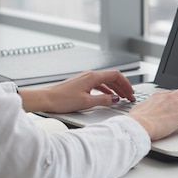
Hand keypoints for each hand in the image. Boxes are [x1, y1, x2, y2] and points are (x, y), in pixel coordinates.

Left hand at [18, 70, 135, 112]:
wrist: (46, 99)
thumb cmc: (62, 99)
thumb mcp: (86, 102)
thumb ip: (103, 100)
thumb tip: (115, 100)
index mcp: (92, 77)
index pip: (116, 75)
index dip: (126, 84)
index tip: (131, 92)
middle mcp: (89, 75)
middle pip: (112, 77)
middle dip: (123, 87)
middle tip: (130, 96)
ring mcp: (85, 78)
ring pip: (106, 81)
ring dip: (116, 89)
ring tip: (122, 97)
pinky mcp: (81, 83)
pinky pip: (99, 84)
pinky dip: (107, 90)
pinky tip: (109, 97)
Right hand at [127, 88, 177, 140]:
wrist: (139, 125)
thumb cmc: (136, 121)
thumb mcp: (138, 111)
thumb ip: (143, 109)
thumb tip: (140, 113)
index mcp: (157, 96)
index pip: (170, 93)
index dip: (175, 98)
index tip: (176, 102)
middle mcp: (168, 98)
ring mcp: (177, 105)